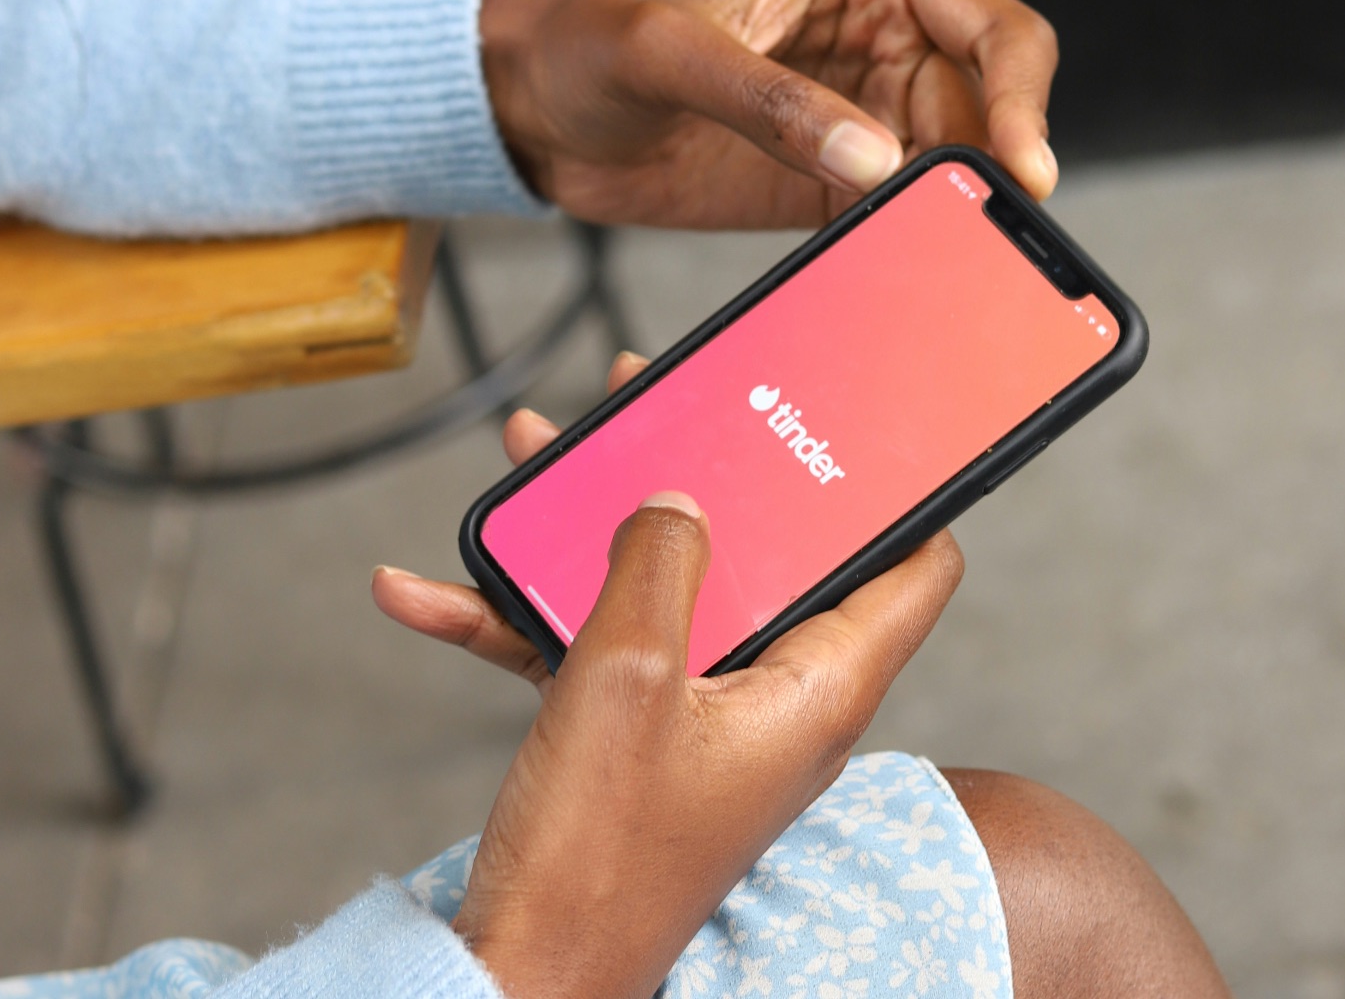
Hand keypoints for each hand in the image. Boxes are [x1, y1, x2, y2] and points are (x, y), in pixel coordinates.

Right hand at [373, 353, 965, 998]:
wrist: (527, 970)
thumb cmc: (596, 857)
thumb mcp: (625, 678)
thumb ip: (658, 565)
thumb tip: (678, 501)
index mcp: (817, 689)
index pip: (914, 571)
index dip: (900, 493)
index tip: (860, 427)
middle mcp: (777, 700)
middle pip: (769, 557)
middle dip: (705, 477)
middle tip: (658, 402)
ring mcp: (706, 720)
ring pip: (669, 591)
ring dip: (594, 531)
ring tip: (535, 456)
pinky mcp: (642, 740)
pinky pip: (597, 651)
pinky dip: (526, 618)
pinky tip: (430, 592)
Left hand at [479, 0, 1058, 229]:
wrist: (539, 117)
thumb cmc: (593, 48)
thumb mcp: (669, 54)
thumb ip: (769, 100)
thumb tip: (873, 157)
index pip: (996, 31)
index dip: (1023, 98)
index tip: (1017, 170)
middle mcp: (885, 49)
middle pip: (988, 117)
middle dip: (986, 177)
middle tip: (975, 242)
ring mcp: (863, 125)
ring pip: (949, 180)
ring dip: (947, 224)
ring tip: (930, 269)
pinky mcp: (830, 191)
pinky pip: (893, 224)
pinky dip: (900, 253)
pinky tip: (887, 280)